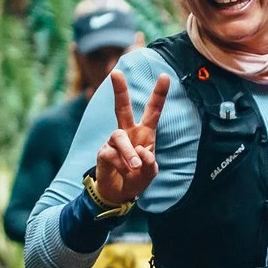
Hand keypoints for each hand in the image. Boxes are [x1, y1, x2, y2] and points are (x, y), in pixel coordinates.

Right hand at [93, 69, 171, 206]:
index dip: (159, 94)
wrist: (119, 194)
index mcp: (145, 133)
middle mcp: (128, 132)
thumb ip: (150, 163)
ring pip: (118, 136)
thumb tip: (142, 151)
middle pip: (122, 108)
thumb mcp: (151, 173)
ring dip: (128, 153)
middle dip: (120, 90)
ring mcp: (114, 142)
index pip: (153, 111)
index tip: (164, 76)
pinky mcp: (103, 152)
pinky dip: (121, 165)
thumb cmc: (137, 178)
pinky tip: (125, 173)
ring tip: (135, 168)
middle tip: (115, 73)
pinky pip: (111, 154)